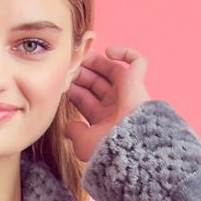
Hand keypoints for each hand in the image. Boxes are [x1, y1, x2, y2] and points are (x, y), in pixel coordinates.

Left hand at [63, 42, 151, 167]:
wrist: (129, 146)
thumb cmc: (107, 148)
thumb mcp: (84, 143)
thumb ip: (75, 132)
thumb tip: (69, 128)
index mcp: (103, 121)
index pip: (86, 99)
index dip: (74, 89)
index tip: (61, 81)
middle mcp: (115, 106)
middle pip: (96, 83)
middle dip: (82, 73)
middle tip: (69, 66)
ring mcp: (127, 93)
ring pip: (112, 70)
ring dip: (96, 61)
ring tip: (82, 55)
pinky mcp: (138, 82)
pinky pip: (138, 61)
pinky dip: (125, 52)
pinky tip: (109, 52)